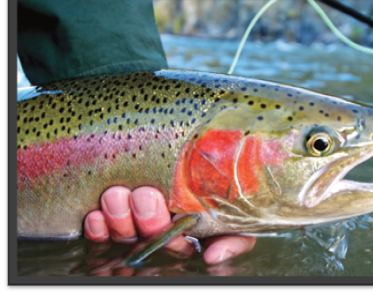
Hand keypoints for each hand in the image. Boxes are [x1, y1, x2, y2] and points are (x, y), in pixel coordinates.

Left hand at [84, 186, 255, 264]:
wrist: (199, 155)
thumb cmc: (218, 188)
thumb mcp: (237, 215)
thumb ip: (235, 239)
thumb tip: (212, 257)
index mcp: (188, 236)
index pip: (179, 247)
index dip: (172, 239)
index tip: (175, 224)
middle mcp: (160, 234)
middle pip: (148, 237)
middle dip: (146, 218)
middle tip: (145, 196)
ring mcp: (134, 228)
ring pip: (123, 234)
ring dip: (117, 216)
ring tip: (117, 195)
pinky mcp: (109, 221)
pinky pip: (98, 233)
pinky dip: (95, 226)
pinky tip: (95, 215)